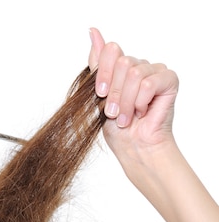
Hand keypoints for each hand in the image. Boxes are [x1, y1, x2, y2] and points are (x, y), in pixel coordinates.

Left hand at [88, 28, 178, 162]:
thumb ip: (97, 66)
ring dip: (127, 101)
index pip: (110, 50)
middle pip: (122, 62)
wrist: (134, 148)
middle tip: (114, 113)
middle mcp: (138, 66)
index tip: (100, 94)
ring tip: (126, 118)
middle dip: (115, 93)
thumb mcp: (100, 96)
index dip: (103, 73)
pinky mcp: (168, 80)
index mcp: (121, 68)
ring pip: (135, 73)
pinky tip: (143, 112)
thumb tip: (93, 33)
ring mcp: (154, 71)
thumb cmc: (118, 128)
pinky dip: (141, 101)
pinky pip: (149, 83)